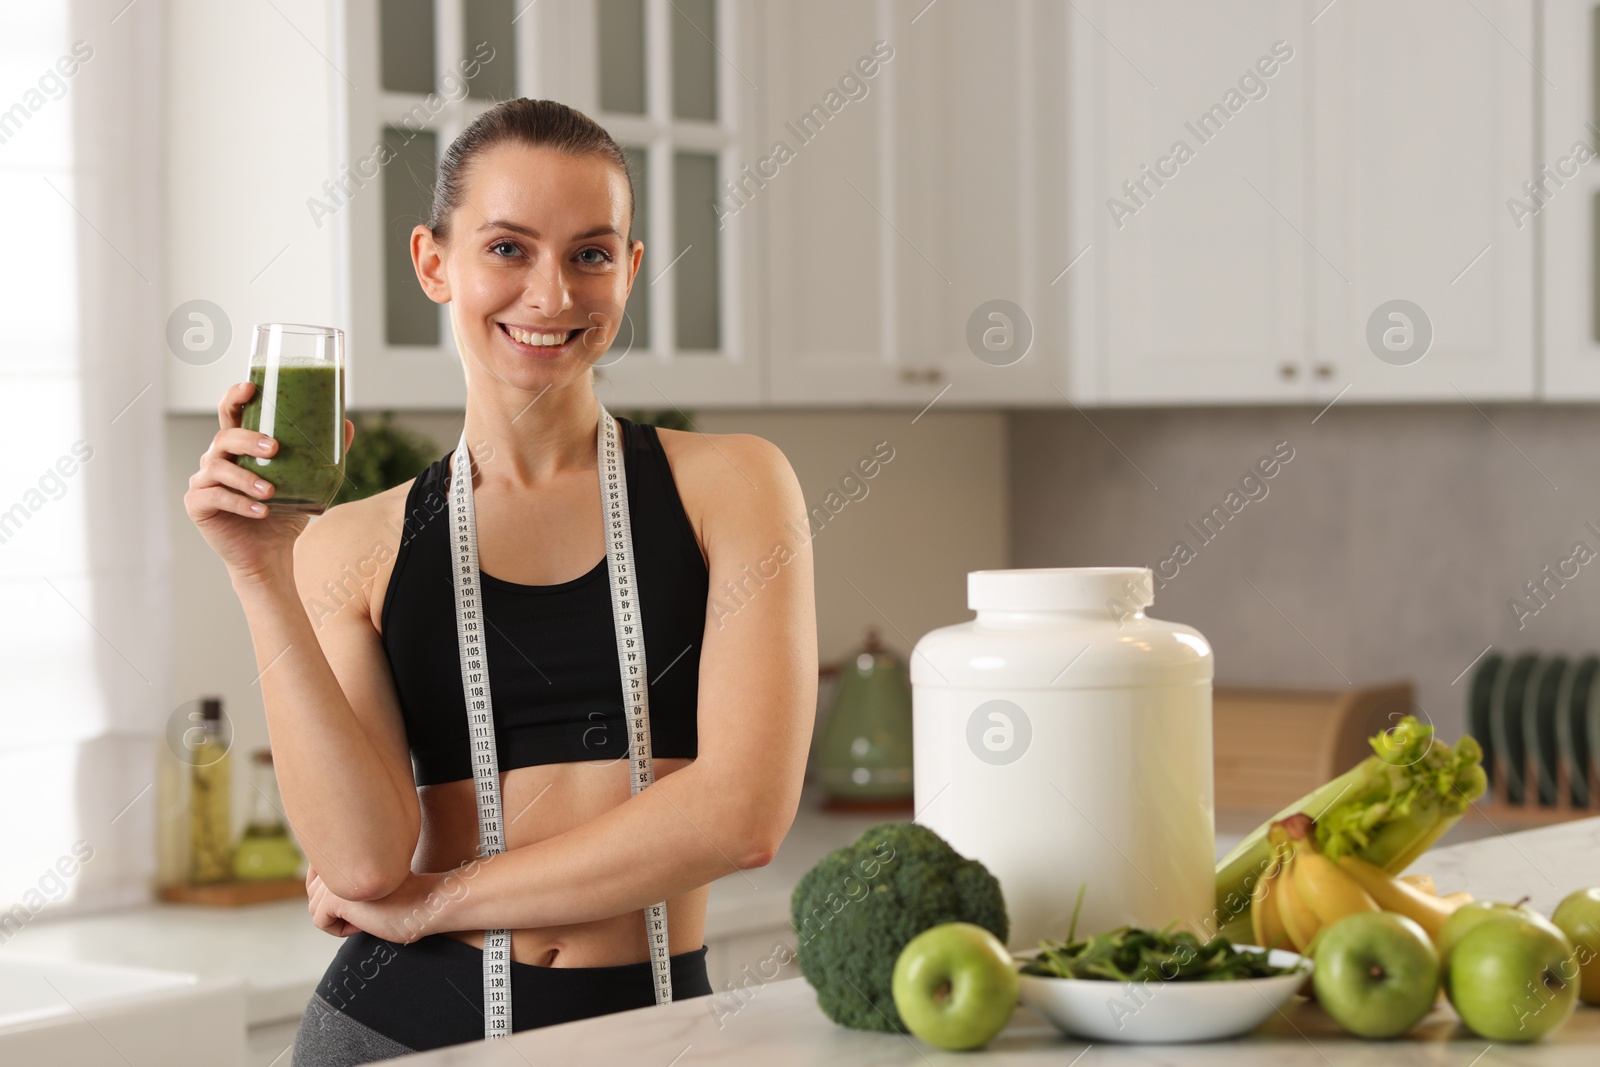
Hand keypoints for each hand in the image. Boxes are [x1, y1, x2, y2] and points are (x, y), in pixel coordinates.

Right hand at [184, 381, 355, 584]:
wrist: (270, 553)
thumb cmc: (284, 512)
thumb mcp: (307, 481)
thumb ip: (324, 454)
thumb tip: (347, 425)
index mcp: (238, 448)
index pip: (231, 414)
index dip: (235, 397)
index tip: (250, 387)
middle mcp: (216, 459)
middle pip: (224, 437)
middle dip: (248, 439)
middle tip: (275, 448)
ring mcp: (203, 482)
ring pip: (218, 468)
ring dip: (246, 477)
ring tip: (270, 491)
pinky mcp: (197, 505)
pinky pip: (215, 498)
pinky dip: (240, 504)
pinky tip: (262, 512)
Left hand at [306, 865, 453, 944]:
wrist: (425, 901)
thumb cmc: (403, 893)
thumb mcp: (367, 878)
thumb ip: (344, 873)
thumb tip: (314, 887)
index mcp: (344, 847)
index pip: (316, 877)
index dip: (338, 895)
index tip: (367, 897)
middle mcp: (336, 859)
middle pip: (315, 897)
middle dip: (339, 909)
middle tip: (372, 906)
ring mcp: (334, 877)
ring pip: (317, 910)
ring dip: (342, 919)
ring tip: (371, 911)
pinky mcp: (334, 897)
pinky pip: (321, 922)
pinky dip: (341, 929)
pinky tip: (365, 920)